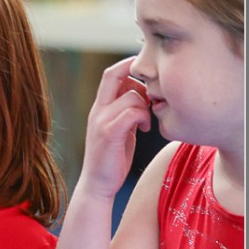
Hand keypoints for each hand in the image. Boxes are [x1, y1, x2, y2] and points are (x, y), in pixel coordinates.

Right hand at [76, 57, 150, 200]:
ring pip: (131, 96)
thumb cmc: (113, 158)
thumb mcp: (119, 129)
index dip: (128, 65)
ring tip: (147, 121)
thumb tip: (145, 96)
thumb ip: (126, 111)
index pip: (111, 74)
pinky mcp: (109, 134)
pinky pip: (132, 113)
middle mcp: (98, 110)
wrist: (98, 184)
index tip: (147, 72)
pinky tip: (145, 129)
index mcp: (99, 107)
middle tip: (151, 90)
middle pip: (114, 76)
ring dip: (146, 105)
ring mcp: (101, 121)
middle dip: (136, 74)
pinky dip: (144, 117)